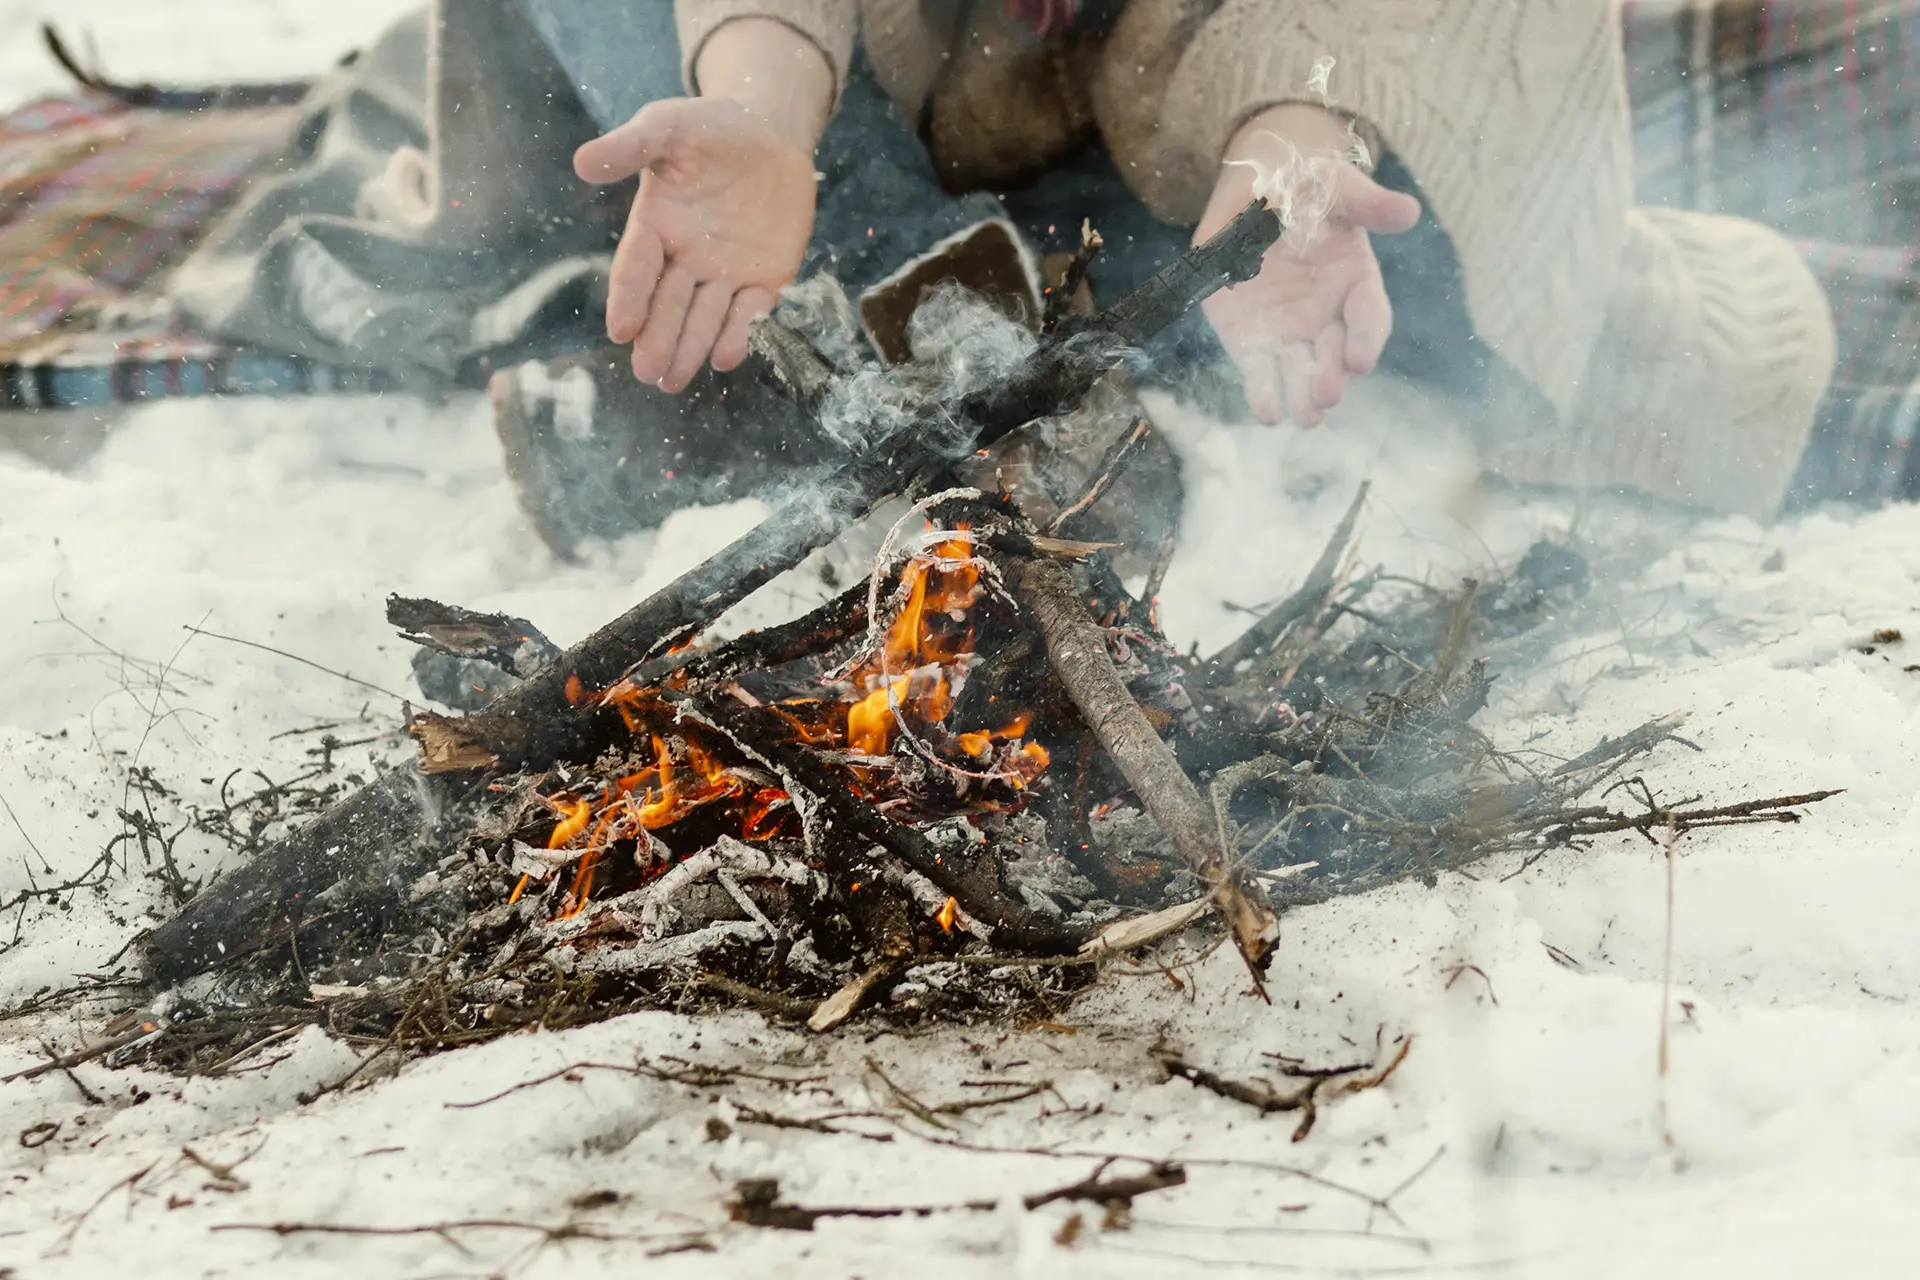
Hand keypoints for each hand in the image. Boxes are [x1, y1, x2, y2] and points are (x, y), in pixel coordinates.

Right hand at [575, 96, 816, 390]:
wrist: (769, 135)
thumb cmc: (710, 129)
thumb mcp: (668, 127)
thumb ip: (630, 147)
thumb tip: (582, 162)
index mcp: (656, 226)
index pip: (637, 267)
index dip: (629, 297)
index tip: (620, 329)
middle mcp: (686, 258)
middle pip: (668, 305)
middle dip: (658, 339)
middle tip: (648, 372)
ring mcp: (725, 273)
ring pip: (704, 318)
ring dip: (690, 348)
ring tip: (673, 380)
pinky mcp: (764, 279)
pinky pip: (751, 312)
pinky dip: (740, 333)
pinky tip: (726, 356)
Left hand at [1199, 105, 1419, 425]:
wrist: (1256, 193)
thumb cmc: (1305, 189)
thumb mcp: (1336, 187)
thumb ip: (1366, 204)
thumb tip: (1408, 212)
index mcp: (1355, 282)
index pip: (1369, 317)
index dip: (1366, 339)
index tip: (1359, 359)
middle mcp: (1327, 316)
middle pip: (1336, 356)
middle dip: (1333, 377)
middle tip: (1328, 394)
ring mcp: (1291, 333)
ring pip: (1301, 373)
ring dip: (1304, 396)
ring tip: (1306, 415)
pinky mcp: (1253, 342)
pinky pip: (1260, 374)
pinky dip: (1263, 394)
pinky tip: (1267, 411)